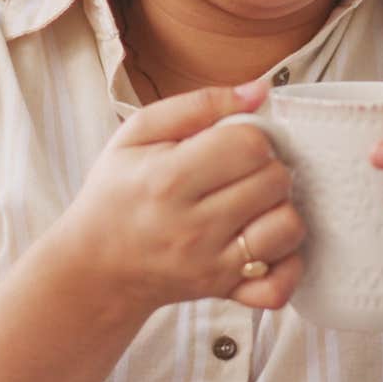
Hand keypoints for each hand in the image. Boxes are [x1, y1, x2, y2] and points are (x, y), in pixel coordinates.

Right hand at [51, 80, 306, 313]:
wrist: (95, 266)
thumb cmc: (117, 191)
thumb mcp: (138, 133)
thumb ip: (199, 104)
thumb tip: (260, 89)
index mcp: (170, 178)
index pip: (250, 144)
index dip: (251, 136)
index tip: (233, 143)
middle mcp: (193, 226)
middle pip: (275, 181)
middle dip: (268, 168)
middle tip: (243, 173)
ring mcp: (211, 264)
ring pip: (288, 228)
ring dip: (281, 210)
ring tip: (255, 205)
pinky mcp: (223, 291)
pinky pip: (279, 286)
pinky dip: (286, 266)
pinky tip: (266, 245)